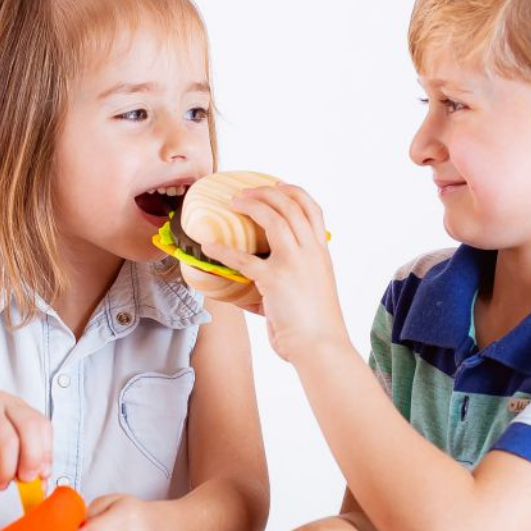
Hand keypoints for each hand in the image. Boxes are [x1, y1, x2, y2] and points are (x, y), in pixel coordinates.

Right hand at [0, 390, 51, 490]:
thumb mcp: (2, 454)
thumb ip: (23, 463)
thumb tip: (42, 484)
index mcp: (15, 406)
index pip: (42, 425)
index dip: (45, 452)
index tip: (41, 475)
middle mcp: (2, 402)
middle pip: (30, 429)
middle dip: (32, 460)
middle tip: (25, 480)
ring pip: (9, 443)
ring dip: (6, 471)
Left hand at [203, 183, 348, 364]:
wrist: (321, 346)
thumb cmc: (316, 325)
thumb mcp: (313, 289)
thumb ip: (294, 276)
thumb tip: (259, 278)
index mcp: (322, 252)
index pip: (312, 208)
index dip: (293, 191)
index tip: (277, 184)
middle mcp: (311, 251)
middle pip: (290, 205)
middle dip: (265, 192)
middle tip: (244, 193)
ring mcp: (294, 263)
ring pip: (273, 218)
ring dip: (250, 205)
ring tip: (232, 203)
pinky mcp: (274, 279)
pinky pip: (243, 259)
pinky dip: (223, 250)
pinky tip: (208, 246)